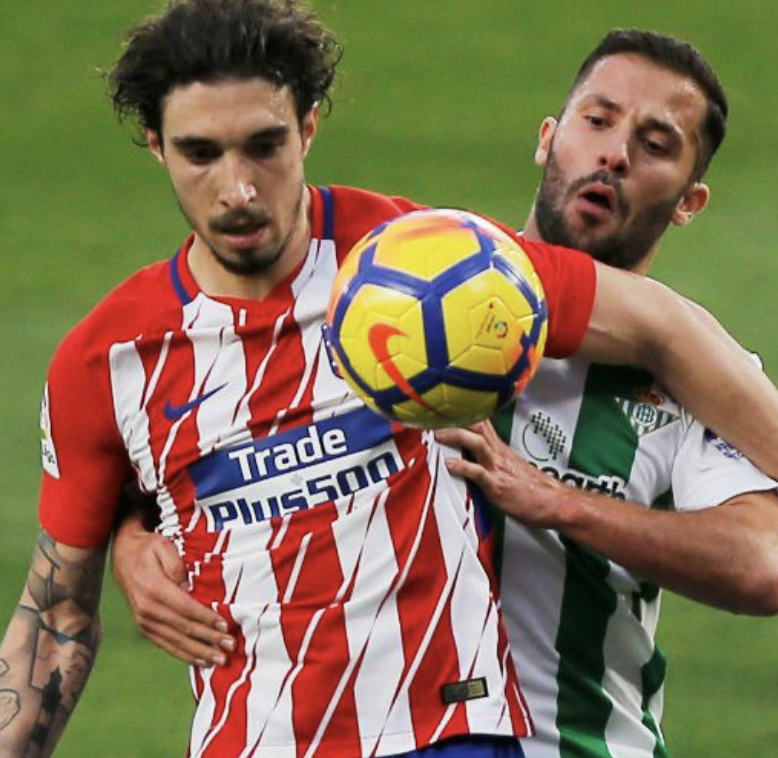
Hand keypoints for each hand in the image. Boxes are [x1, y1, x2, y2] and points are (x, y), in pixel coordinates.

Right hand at [111, 522, 234, 666]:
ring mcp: (144, 621)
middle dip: (209, 639)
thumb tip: (187, 588)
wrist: (122, 556)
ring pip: (175, 642)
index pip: (186, 608)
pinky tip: (200, 661)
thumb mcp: (162, 546)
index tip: (225, 626)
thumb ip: (175, 565)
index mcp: (154, 589)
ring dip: (199, 652)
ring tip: (219, 660)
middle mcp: (147, 609)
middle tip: (230, 647)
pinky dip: (183, 654)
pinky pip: (165, 645)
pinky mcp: (144, 627)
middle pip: (183, 628)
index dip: (206, 619)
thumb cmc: (148, 548)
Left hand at [435, 420, 566, 527]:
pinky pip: (478, 472)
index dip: (462, 413)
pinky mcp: (498, 485)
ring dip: (456, 436)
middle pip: (477, 424)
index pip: (480, 422)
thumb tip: (472, 454)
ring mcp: (497, 468)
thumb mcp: (510, 466)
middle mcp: (498, 453)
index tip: (444, 407)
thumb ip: (492, 457)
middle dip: (456, 419)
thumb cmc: (534, 489)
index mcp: (500, 448)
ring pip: (477, 442)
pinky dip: (463, 467)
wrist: (555, 502)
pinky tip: (450, 464)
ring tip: (438, 434)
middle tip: (435, 414)